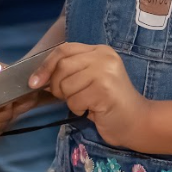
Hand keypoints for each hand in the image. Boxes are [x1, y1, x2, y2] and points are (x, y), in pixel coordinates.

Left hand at [28, 43, 149, 149]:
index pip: (64, 49)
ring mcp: (105, 72)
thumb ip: (71, 71)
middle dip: (57, 86)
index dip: (46, 65)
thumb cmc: (109, 103)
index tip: (34, 82)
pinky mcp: (105, 90)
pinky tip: (93, 110)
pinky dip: (78, 109)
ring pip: (66, 85)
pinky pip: (75, 100)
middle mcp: (103, 56)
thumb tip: (38, 77)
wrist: (137, 121)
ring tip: (87, 103)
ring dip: (71, 100)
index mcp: (100, 50)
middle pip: (62, 66)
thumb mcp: (90, 79)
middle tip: (70, 97)